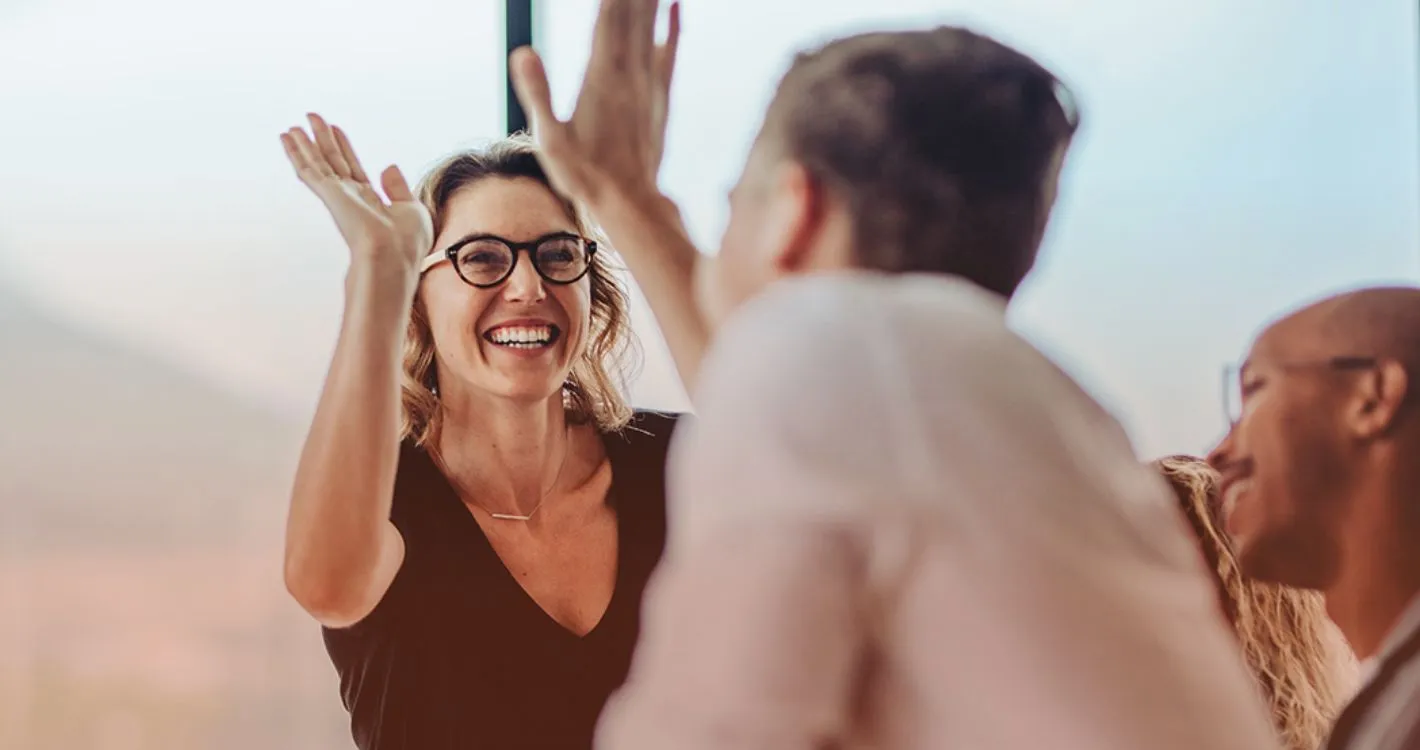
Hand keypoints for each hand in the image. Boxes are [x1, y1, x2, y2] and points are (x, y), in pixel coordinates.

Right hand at [280, 114, 433, 273]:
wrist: (394, 258)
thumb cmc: (406, 244)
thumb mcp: (412, 209)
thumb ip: (398, 188)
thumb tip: (388, 167)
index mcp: (371, 202)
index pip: (354, 168)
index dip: (345, 148)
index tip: (336, 130)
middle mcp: (351, 198)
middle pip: (333, 161)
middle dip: (323, 140)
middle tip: (312, 118)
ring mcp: (338, 196)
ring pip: (317, 164)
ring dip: (305, 144)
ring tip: (294, 126)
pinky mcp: (329, 195)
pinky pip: (309, 169)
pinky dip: (297, 153)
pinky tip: (287, 138)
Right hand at [509, 0, 680, 207]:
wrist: (631, 204)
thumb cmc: (585, 177)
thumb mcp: (550, 140)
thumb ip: (538, 94)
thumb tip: (523, 51)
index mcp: (601, 77)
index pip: (607, 14)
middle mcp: (630, 73)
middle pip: (633, 11)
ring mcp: (648, 84)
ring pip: (652, 24)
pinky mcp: (660, 97)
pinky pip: (670, 51)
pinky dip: (674, 24)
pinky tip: (677, 4)